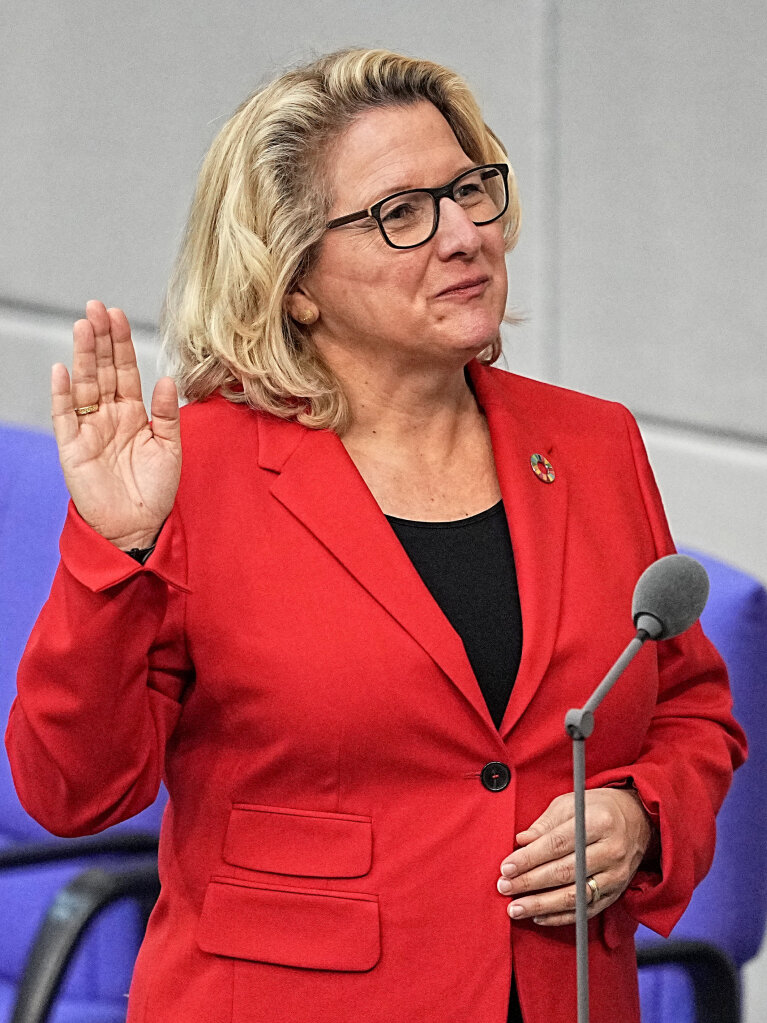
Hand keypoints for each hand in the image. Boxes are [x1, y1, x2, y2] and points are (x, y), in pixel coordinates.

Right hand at [51, 300, 181, 549]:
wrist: (138, 527)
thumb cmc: (155, 490)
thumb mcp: (170, 448)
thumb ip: (168, 414)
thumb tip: (167, 378)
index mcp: (133, 413)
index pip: (125, 370)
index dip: (121, 343)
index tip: (118, 314)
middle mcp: (109, 416)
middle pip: (102, 370)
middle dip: (100, 339)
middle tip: (97, 308)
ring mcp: (89, 429)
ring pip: (83, 385)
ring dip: (83, 356)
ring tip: (83, 327)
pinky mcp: (73, 448)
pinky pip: (64, 416)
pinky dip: (62, 394)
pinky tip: (63, 370)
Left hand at [496, 788, 652, 925]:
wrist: (639, 821)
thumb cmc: (598, 809)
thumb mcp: (571, 804)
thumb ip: (545, 823)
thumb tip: (521, 841)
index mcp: (599, 822)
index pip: (558, 844)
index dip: (530, 857)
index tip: (507, 867)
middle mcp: (611, 851)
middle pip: (564, 872)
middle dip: (530, 882)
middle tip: (504, 887)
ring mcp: (616, 876)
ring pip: (575, 896)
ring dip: (542, 905)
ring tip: (515, 908)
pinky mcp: (616, 894)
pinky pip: (586, 911)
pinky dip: (561, 916)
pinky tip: (539, 916)